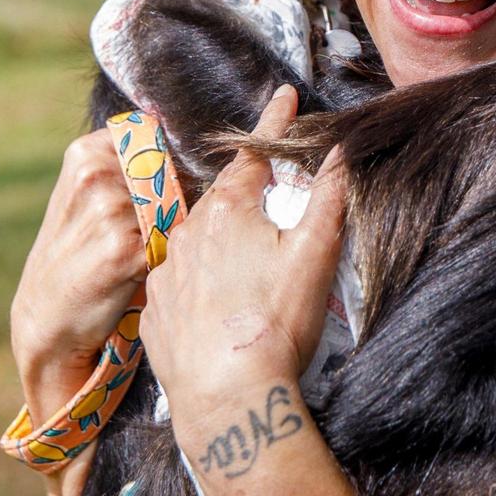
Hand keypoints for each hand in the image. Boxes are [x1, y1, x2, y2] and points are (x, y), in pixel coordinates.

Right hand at [10, 127, 146, 423]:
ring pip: (174, 207)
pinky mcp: (124, 249)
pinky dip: (164, 255)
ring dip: (167, 230)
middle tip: (139, 232)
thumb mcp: (88, 197)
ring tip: (132, 253)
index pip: (154, 136)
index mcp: (86, 153)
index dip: (166, 162)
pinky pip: (171, 240)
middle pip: (171, 173)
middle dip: (171, 200)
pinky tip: (135, 271)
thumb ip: (128, 164)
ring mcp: (110, 211)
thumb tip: (184, 139)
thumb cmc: (78, 253)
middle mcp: (96, 175)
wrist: (47, 321)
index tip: (153, 189)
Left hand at [140, 86, 346, 435]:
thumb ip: (330, 196)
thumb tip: (341, 150)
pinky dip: (198, 279)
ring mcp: (166, 273)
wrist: (228, 401)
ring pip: (197, 239)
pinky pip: (178, 281)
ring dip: (221, 238)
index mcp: (229, 210)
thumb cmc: (275, 323)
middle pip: (225, 197)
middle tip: (274, 197)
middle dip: (250, 191)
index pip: (255, 153)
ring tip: (247, 264)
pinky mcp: (154, 313)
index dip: (274, 122)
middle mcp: (188, 232)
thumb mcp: (315, 254)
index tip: (284, 94)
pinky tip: (218, 301)